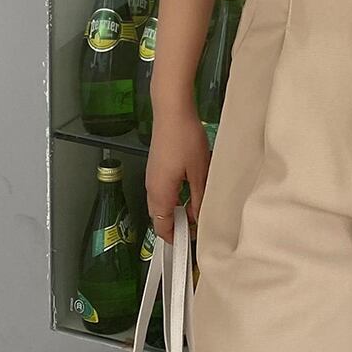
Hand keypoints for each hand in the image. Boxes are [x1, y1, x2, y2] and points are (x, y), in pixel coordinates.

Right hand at [144, 98, 208, 243]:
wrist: (172, 110)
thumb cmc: (185, 139)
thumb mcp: (199, 171)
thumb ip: (198, 198)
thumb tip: (198, 218)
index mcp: (159, 193)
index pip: (162, 227)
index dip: (175, 237)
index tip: (192, 240)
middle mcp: (151, 187)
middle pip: (160, 217)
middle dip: (177, 224)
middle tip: (199, 224)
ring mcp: (152, 176)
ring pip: (161, 203)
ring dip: (177, 209)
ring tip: (198, 207)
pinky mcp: (156, 166)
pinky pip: (162, 191)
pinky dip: (174, 197)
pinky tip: (191, 189)